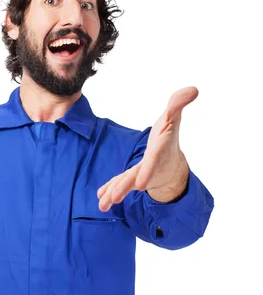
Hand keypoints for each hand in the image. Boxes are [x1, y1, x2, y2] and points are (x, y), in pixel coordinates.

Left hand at [97, 87, 197, 210]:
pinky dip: (110, 189)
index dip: (147, 172)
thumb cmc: (170, 136)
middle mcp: (149, 166)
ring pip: (126, 184)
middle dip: (124, 187)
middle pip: (136, 177)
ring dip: (114, 193)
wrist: (172, 161)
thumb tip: (193, 89)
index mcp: (159, 151)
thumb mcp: (174, 117)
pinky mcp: (132, 176)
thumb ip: (179, 103)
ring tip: (103, 205)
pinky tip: (101, 197)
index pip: (153, 161)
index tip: (140, 185)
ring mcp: (140, 173)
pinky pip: (120, 183)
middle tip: (115, 197)